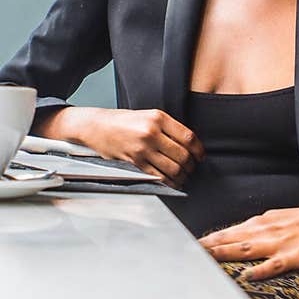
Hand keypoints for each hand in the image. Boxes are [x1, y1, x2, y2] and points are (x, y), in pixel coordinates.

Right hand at [44, 106, 204, 187]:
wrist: (97, 127)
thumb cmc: (122, 121)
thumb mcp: (148, 115)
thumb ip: (168, 127)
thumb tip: (189, 144)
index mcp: (158, 118)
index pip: (188, 137)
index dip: (199, 150)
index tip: (200, 156)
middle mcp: (151, 132)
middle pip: (183, 155)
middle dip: (191, 166)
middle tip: (192, 168)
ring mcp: (143, 148)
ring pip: (173, 168)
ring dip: (183, 176)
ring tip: (184, 176)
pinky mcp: (135, 162)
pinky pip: (159, 176)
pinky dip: (170, 182)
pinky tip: (172, 182)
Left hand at [198, 200, 298, 280]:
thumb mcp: (275, 219)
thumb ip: (254, 229)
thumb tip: (232, 235)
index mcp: (260, 223)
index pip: (228, 232)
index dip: (209, 239)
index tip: (190, 245)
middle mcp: (266, 231)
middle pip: (232, 239)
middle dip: (210, 246)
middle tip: (190, 251)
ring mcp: (280, 243)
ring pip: (247, 249)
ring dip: (226, 253)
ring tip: (208, 259)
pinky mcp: (296, 256)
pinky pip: (276, 265)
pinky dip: (261, 270)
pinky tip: (248, 275)